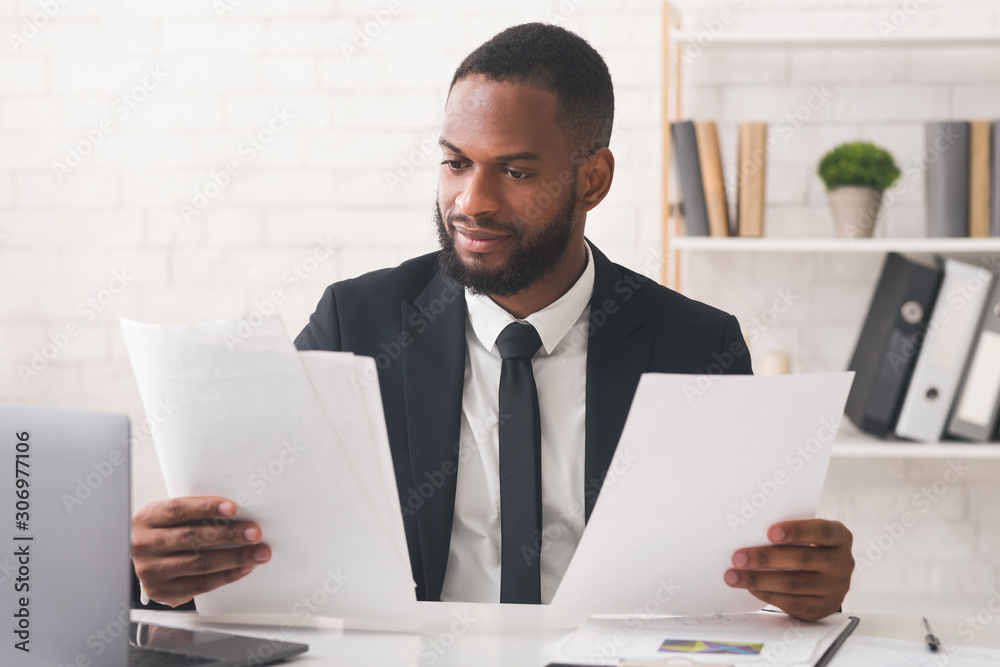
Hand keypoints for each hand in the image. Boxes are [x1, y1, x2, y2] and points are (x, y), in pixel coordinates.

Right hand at [131, 496, 269, 607]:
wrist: (143, 561)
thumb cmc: (163, 533)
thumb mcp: (168, 517)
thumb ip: (193, 513)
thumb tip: (236, 512)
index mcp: (147, 519)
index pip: (177, 510)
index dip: (206, 507)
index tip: (233, 508)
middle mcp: (144, 545)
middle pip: (192, 537)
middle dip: (229, 534)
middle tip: (255, 533)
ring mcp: (152, 571)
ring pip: (200, 563)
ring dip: (235, 558)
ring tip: (259, 552)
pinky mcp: (163, 592)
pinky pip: (201, 585)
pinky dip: (227, 576)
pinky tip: (244, 568)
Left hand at [725, 519, 853, 621]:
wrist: (829, 577)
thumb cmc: (810, 546)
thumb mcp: (810, 535)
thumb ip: (791, 532)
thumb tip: (749, 532)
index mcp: (840, 537)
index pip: (821, 531)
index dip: (796, 531)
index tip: (770, 532)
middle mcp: (842, 562)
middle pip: (801, 559)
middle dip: (765, 558)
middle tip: (738, 557)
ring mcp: (836, 587)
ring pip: (794, 584)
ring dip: (759, 580)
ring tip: (733, 576)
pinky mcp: (825, 607)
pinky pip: (794, 603)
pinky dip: (769, 596)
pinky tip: (752, 588)